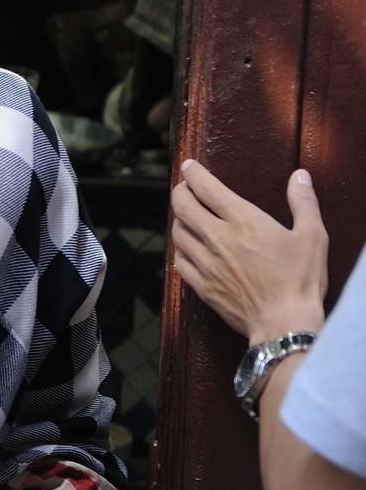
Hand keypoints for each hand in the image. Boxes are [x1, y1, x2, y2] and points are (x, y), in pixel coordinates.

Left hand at [171, 159, 328, 341]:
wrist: (284, 322)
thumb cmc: (301, 280)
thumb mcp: (312, 236)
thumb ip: (304, 202)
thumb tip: (299, 177)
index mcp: (243, 221)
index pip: (206, 188)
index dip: (193, 173)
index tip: (189, 167)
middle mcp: (218, 238)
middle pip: (182, 206)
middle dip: (179, 192)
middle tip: (184, 188)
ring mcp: (206, 262)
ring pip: (178, 233)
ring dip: (181, 221)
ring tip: (189, 217)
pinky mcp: (201, 284)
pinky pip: (179, 261)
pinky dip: (181, 250)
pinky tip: (190, 249)